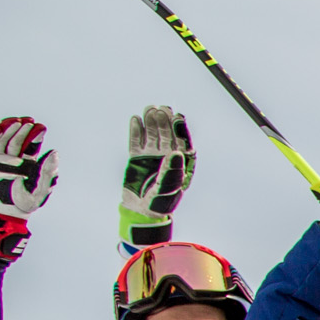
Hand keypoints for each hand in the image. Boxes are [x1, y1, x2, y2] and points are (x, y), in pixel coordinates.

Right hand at [0, 117, 55, 261]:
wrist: (0, 216)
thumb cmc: (22, 205)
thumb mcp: (39, 189)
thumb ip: (47, 171)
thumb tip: (55, 153)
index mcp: (26, 165)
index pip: (30, 145)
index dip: (35, 135)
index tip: (40, 126)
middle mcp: (10, 160)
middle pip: (15, 140)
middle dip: (21, 130)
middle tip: (27, 122)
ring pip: (0, 140)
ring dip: (6, 130)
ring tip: (15, 122)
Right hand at [119, 106, 193, 247]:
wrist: (140, 210)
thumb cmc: (160, 202)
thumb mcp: (168, 189)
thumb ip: (171, 171)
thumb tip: (176, 152)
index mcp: (181, 163)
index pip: (183, 142)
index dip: (181, 129)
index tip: (178, 117)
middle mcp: (167, 156)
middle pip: (167, 134)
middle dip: (165, 121)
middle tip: (161, 109)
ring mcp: (152, 155)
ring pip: (153, 134)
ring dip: (151, 121)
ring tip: (149, 109)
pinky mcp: (137, 157)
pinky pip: (137, 140)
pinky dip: (136, 130)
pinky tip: (136, 119)